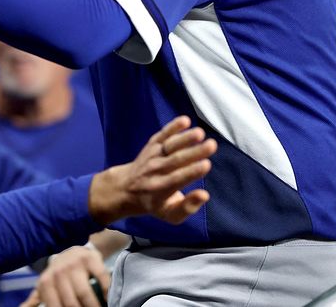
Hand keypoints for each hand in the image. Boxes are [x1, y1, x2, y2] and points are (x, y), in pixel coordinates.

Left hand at [19, 246, 108, 306]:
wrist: (74, 252)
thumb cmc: (60, 275)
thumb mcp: (46, 286)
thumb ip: (35, 300)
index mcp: (45, 282)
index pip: (55, 306)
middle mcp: (58, 272)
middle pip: (71, 303)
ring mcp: (75, 263)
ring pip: (85, 293)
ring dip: (94, 306)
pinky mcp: (91, 258)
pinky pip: (101, 278)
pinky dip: (106, 292)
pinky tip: (107, 298)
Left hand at [89, 116, 214, 225]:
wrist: (125, 188)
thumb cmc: (154, 203)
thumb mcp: (170, 215)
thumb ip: (188, 207)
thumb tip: (205, 195)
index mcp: (161, 189)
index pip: (178, 179)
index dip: (192, 172)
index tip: (206, 164)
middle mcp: (155, 171)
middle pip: (176, 160)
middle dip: (194, 152)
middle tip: (211, 145)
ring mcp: (152, 156)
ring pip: (169, 145)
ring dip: (185, 138)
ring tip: (200, 133)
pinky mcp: (152, 145)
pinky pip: (162, 135)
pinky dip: (172, 127)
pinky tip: (185, 120)